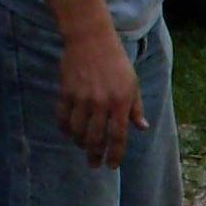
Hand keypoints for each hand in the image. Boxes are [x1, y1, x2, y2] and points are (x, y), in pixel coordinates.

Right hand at [58, 15, 145, 170]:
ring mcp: (82, 98)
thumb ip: (135, 108)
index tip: (111, 166)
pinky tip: (68, 133)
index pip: (118, 137)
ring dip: (80, 143)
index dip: (115, 155)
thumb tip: (142, 128)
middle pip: (96, 139)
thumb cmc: (116, 63)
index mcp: (120, 102)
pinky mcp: (66, 91)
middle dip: (95, 156)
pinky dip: (65, 129)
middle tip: (94, 164)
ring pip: (78, 131)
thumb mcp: (132, 84)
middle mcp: (101, 103)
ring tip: (83, 146)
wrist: (91, 39)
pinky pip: (63, 117)